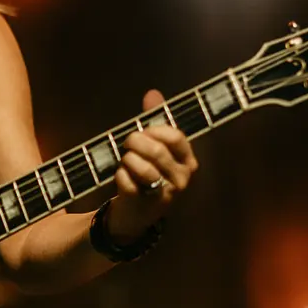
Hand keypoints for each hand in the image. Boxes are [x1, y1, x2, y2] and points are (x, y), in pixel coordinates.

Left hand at [107, 88, 198, 243]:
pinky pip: (128, 181)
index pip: (175, 136)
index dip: (154, 129)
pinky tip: (120, 176)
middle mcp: (181, 179)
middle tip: (126, 143)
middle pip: (156, 150)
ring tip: (124, 160)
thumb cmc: (148, 174)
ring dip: (127, 159)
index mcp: (187, 162)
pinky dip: (119, 175)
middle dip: (135, 141)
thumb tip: (153, 93)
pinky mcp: (145, 205)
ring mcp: (165, 194)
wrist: (137, 214)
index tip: (143, 131)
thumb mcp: (156, 148)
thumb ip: (155, 120)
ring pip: (142, 167)